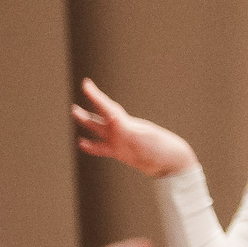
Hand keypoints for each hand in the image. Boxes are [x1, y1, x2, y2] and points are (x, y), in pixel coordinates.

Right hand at [72, 80, 194, 176]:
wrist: (172, 163)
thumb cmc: (162, 148)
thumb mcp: (144, 137)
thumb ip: (128, 128)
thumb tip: (114, 117)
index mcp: (126, 123)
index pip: (107, 107)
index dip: (96, 96)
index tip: (86, 83)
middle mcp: (121, 130)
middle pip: (100, 116)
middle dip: (88, 109)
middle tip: (74, 103)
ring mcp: (120, 141)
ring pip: (99, 129)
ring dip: (87, 122)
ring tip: (77, 114)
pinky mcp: (121, 153)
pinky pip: (102, 148)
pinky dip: (91, 146)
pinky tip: (82, 143)